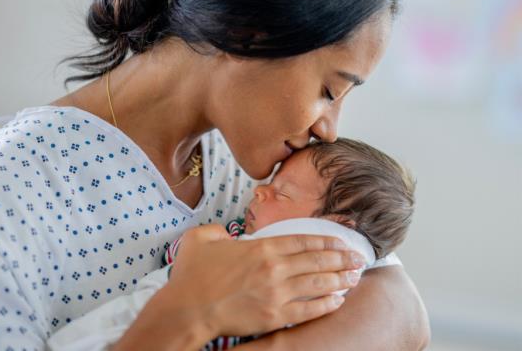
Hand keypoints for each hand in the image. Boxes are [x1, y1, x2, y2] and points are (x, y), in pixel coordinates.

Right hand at [163, 223, 364, 337]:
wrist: (186, 310)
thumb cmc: (191, 276)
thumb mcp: (201, 239)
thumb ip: (218, 230)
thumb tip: (226, 234)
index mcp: (260, 247)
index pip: (303, 240)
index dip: (326, 240)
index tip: (342, 241)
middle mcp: (274, 268)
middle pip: (317, 261)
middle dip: (342, 258)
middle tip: (359, 258)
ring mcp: (276, 294)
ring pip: (318, 284)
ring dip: (340, 279)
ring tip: (355, 277)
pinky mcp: (273, 316)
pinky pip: (308, 310)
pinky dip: (326, 305)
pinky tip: (338, 300)